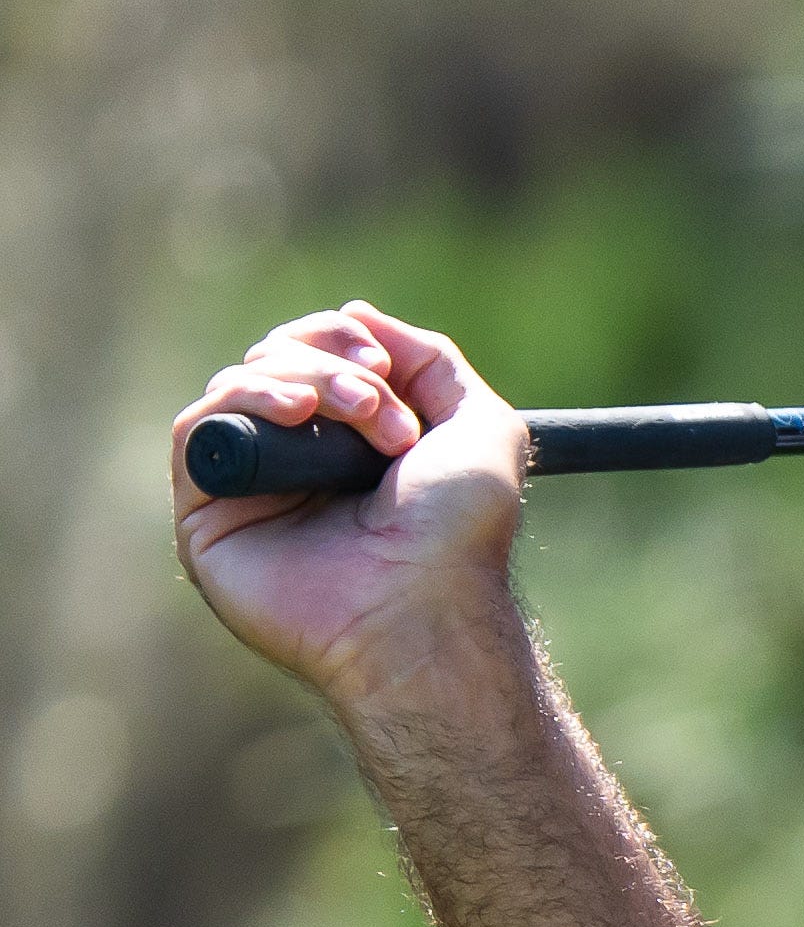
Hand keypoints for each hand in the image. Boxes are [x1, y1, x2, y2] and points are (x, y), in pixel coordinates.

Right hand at [171, 301, 531, 716]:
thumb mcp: (483, 429)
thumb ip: (434, 361)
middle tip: (385, 417)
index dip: (341, 341)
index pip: (316, 356)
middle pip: (276, 360)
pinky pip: (198, 427)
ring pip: (239, 384)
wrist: (425, 611)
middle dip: (332, 365)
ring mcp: (250, 490)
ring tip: (359, 418)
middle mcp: (298, 464)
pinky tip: (295, 415)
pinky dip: (246, 402)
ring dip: (302, 380)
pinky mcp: (206, 515)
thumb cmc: (459, 538)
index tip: (382, 363)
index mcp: (353, 446)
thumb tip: (357, 315)